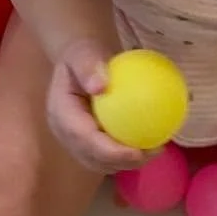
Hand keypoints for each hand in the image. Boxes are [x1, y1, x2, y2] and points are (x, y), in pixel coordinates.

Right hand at [46, 37, 146, 172]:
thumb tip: (101, 85)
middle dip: (123, 162)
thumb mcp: (83, 51)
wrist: (79, 64)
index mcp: (61, 114)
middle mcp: (65, 134)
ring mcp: (75, 143)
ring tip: (155, 151)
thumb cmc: (82, 56)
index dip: (109, 152)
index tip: (137, 151)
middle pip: (93, 158)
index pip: (84, 139)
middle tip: (153, 152)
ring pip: (102, 163)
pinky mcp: (88, 145)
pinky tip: (151, 147)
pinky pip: (109, 158)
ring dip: (129, 163)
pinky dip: (129, 157)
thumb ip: (88, 65)